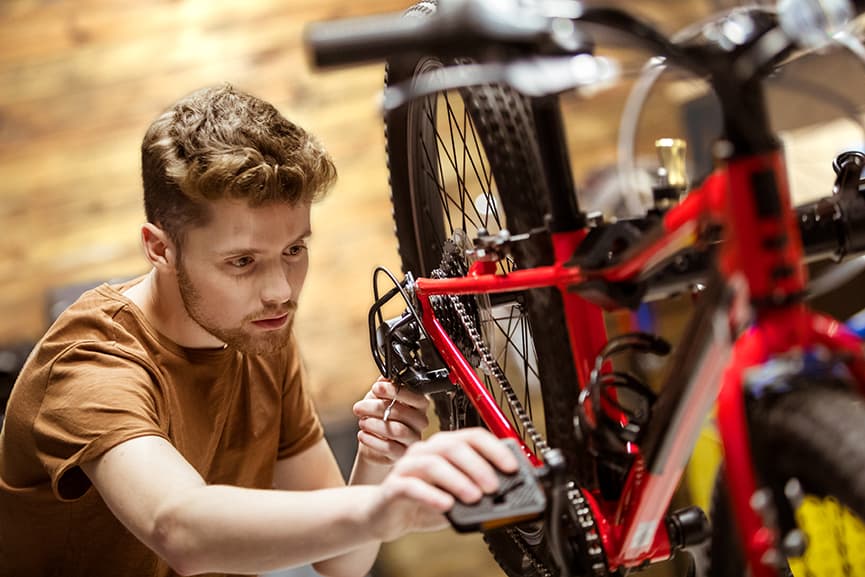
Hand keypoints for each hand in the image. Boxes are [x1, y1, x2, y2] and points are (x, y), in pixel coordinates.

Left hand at [352, 377, 429, 464]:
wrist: (373, 440)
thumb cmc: (379, 416)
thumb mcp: (379, 397)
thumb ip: (384, 385)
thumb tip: (385, 377)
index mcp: (418, 404)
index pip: (415, 397)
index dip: (395, 391)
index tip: (376, 388)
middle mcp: (420, 421)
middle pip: (403, 413)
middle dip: (377, 408)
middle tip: (359, 407)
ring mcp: (413, 439)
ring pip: (397, 430)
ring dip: (374, 424)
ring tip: (362, 422)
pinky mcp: (402, 453)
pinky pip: (390, 448)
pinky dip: (372, 440)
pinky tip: (362, 435)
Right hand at [369, 428, 519, 540]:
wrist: (383, 516)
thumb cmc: (421, 505)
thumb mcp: (454, 498)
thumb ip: (474, 493)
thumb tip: (503, 494)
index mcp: (443, 448)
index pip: (472, 436)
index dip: (494, 449)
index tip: (511, 467)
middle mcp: (425, 451)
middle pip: (453, 447)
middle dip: (478, 466)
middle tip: (493, 487)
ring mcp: (407, 467)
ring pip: (433, 463)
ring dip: (458, 480)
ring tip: (474, 497)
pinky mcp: (393, 487)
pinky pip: (411, 486)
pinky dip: (431, 495)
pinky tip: (446, 505)